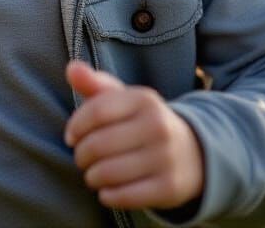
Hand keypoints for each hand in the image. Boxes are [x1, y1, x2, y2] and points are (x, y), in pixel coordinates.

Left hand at [63, 60, 204, 211]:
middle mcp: (158, 126)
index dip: (76, 126)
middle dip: (81, 155)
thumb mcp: (124, 99)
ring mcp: (166, 158)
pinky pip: (124, 197)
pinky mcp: (169, 188)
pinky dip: (107, 196)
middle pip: (98, 145)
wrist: (193, 153)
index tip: (71, 137)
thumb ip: (95, 84)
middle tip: (81, 159)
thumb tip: (71, 68)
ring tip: (92, 175)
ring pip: (108, 173)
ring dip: (91, 177)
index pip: (96, 111)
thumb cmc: (143, 122)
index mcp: (144, 99)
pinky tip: (106, 190)